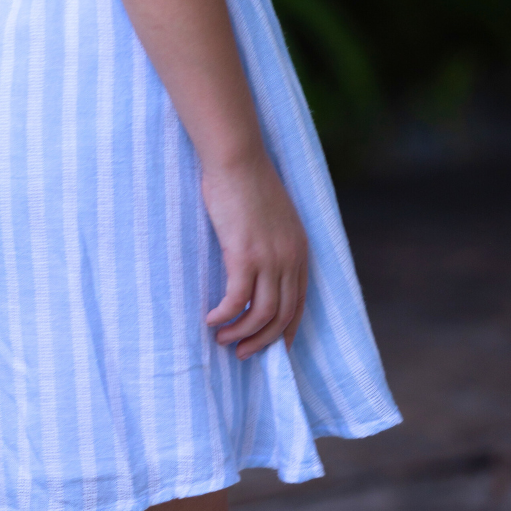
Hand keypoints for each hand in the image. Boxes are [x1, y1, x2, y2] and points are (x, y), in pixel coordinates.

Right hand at [202, 150, 307, 358]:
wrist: (237, 159)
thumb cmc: (247, 181)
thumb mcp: (274, 216)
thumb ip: (274, 242)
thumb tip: (260, 266)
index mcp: (299, 250)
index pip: (298, 303)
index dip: (285, 329)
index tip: (272, 345)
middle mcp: (290, 259)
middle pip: (281, 315)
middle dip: (262, 340)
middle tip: (242, 351)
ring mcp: (269, 259)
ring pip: (260, 314)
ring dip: (241, 333)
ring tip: (223, 338)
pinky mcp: (244, 255)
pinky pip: (236, 299)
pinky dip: (225, 315)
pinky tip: (211, 318)